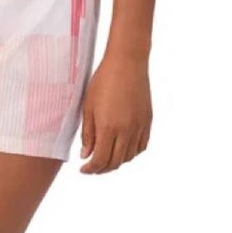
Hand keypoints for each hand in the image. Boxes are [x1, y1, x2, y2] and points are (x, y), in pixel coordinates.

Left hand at [79, 53, 151, 173]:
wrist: (127, 63)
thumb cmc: (103, 80)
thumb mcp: (88, 105)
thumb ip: (87, 132)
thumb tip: (86, 154)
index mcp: (108, 127)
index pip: (100, 160)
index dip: (91, 169)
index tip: (83, 169)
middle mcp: (126, 131)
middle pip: (115, 162)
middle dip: (102, 169)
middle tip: (92, 167)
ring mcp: (139, 128)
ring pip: (129, 157)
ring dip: (116, 162)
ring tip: (105, 158)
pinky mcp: (148, 122)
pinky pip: (141, 147)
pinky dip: (131, 153)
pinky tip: (122, 149)